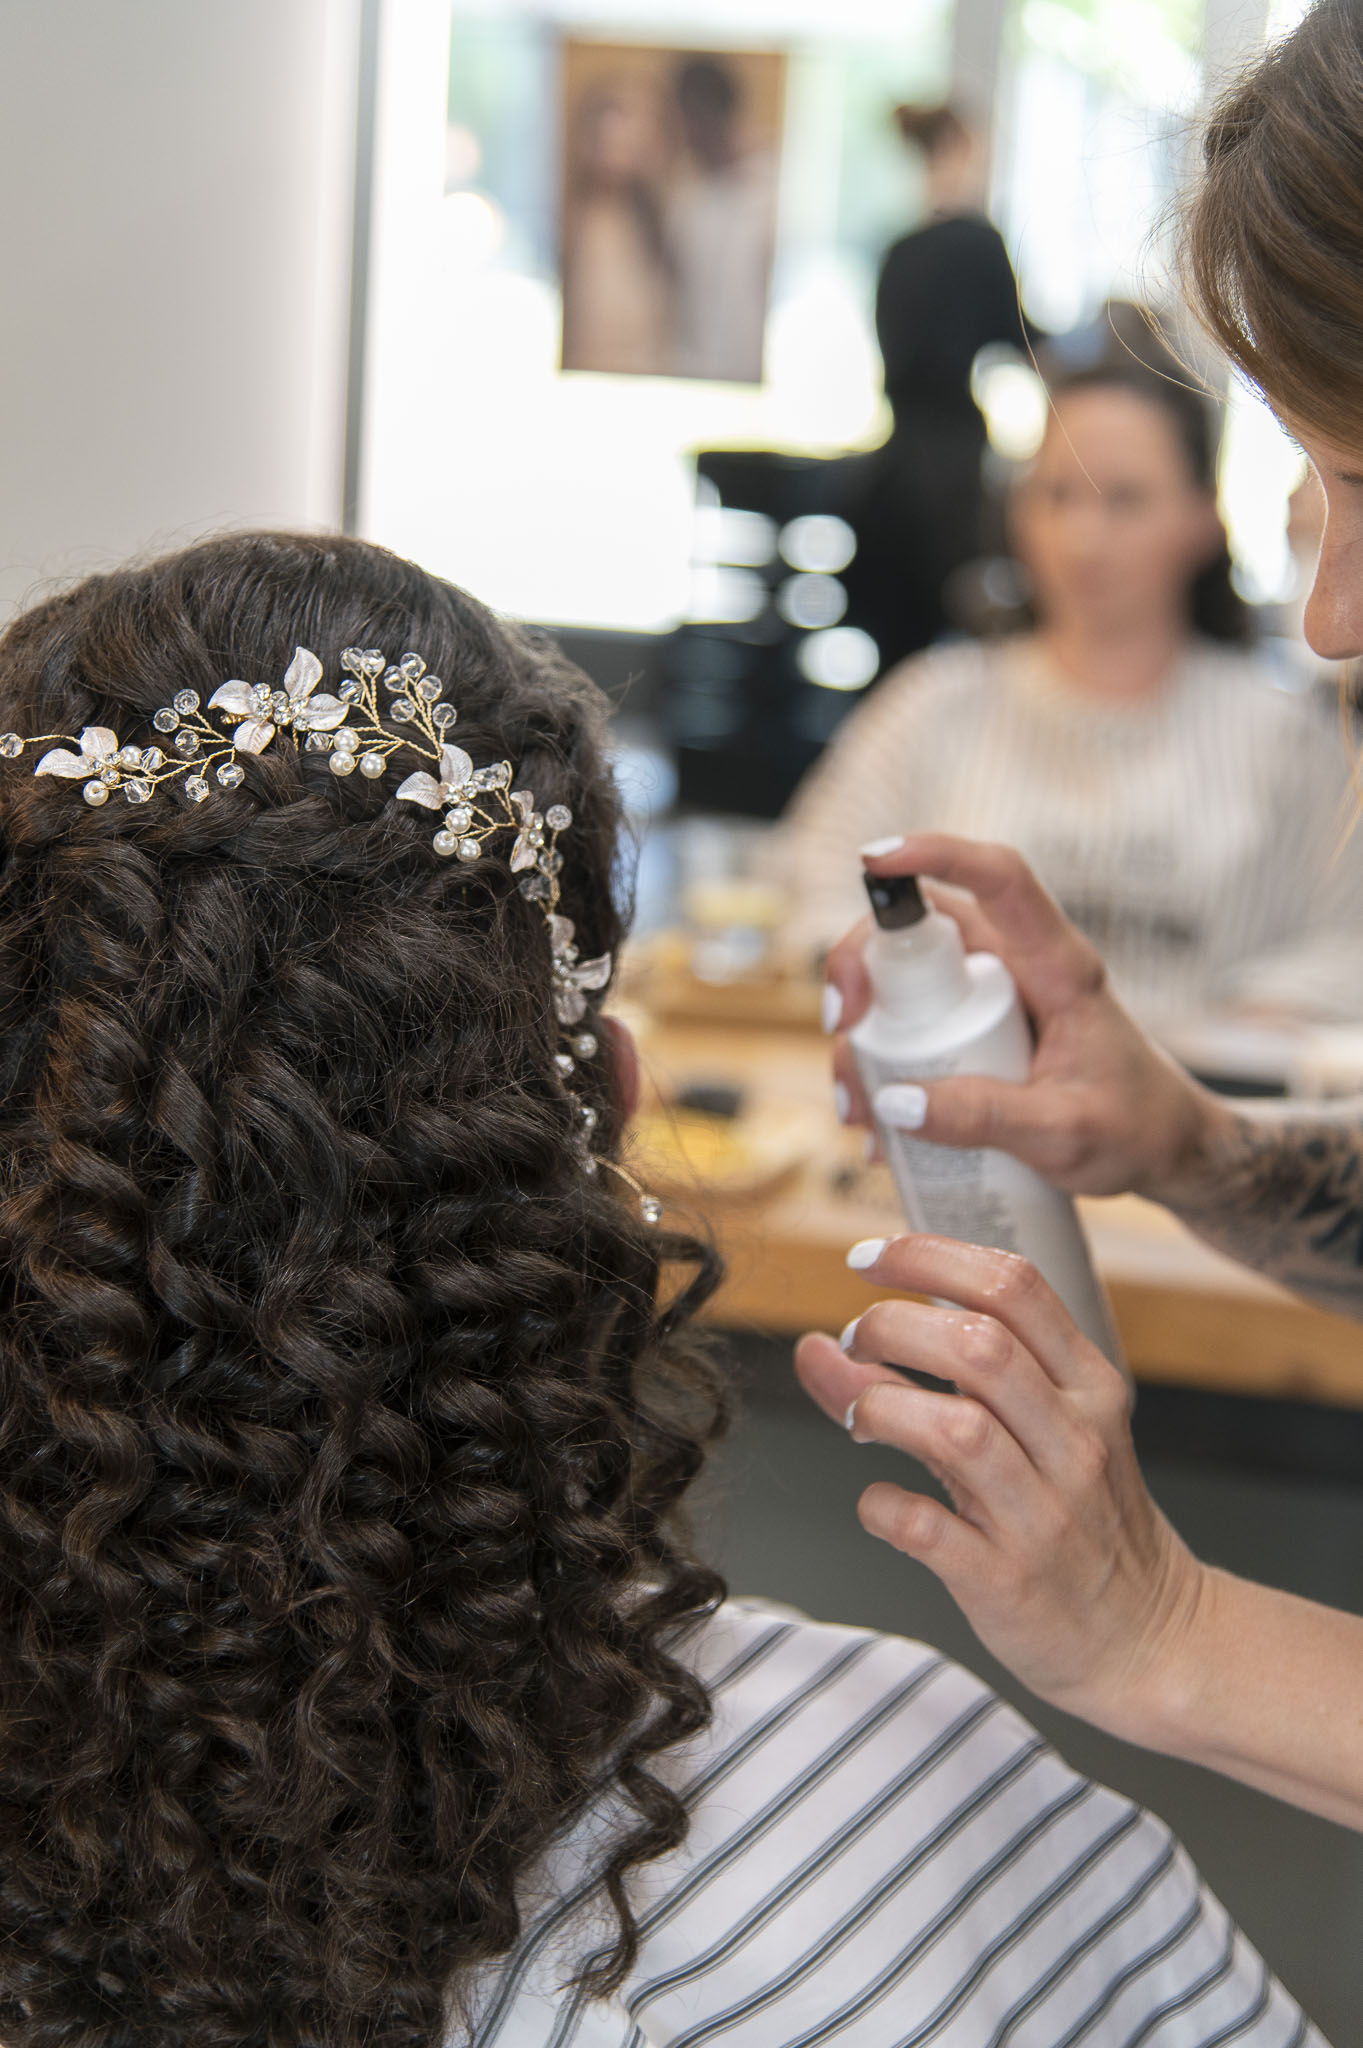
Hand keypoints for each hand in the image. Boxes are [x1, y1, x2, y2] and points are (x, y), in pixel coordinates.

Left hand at [795, 1232, 1207, 1744]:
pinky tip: (879, 1501)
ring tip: (861, 1418)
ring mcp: (1045, 1514)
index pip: (1014, 1286)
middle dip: (895, 1326)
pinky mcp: (1011, 1581)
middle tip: (856, 1340)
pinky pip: (931, 1527)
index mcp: (1087, 1387)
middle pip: (980, 1345)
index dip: (929, 1256)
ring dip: (884, 1409)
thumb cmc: (1079, 1522)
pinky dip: (884, 1505)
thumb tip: (817, 1345)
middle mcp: (1074, 1441)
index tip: (869, 1258)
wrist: (1148, 1639)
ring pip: (959, 1430)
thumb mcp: (1021, 1437)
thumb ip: (916, 1386)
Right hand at [826, 834, 1232, 1202]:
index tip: (877, 857)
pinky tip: (880, 1134)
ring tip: (859, 1114)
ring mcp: (992, 1000)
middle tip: (845, 1029)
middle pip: (922, 931)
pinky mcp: (977, 1035)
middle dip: (861, 968)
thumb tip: (894, 1101)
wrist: (1165, 1151)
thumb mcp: (1065, 1134)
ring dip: (865, 1041)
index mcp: (1059, 967)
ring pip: (904, 987)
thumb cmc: (1134, 1129)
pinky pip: (913, 1034)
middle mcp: (1018, 969)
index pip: (1002, 879)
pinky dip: (883, 1075)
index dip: (940, 853)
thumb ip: (986, 1117)